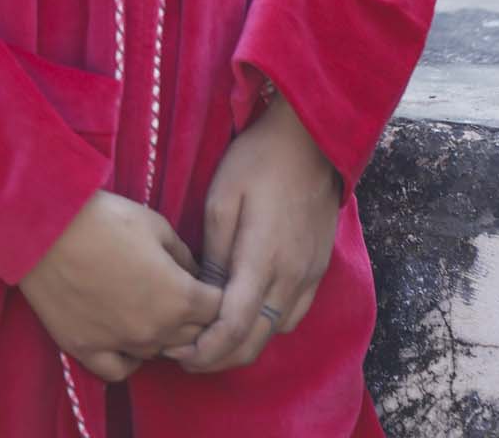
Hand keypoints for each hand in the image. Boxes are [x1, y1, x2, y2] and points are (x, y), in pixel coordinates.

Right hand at [17, 188, 222, 382]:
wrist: (49, 230)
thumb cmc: (106, 219)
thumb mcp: (157, 225)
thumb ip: (183, 255)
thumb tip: (193, 273)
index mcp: (179, 296)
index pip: (217, 309)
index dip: (215, 293)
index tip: (207, 283)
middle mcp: (155, 329)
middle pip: (193, 336)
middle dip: (195, 316)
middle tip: (182, 294)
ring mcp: (121, 344)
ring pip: (160, 353)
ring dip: (164, 335)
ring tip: (153, 310)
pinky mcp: (88, 350)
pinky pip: (120, 370)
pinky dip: (130, 358)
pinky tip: (128, 339)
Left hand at [162, 88, 343, 373]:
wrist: (310, 139)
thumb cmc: (258, 161)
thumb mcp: (222, 199)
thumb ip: (215, 254)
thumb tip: (206, 294)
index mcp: (263, 260)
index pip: (234, 328)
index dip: (206, 352)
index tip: (179, 355)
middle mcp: (291, 278)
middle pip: (255, 342)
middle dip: (219, 359)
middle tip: (187, 355)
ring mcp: (310, 276)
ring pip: (275, 333)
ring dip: (245, 344)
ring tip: (213, 335)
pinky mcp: (319, 269)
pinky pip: (293, 315)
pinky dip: (267, 326)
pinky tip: (247, 311)